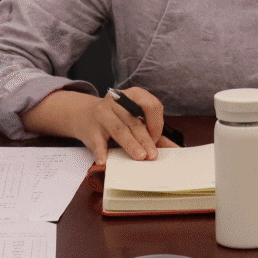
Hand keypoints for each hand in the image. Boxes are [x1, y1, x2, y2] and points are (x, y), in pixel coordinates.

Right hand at [24, 87, 167, 168]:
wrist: (82, 115)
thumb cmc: (116, 118)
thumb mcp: (133, 119)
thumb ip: (153, 132)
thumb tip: (174, 149)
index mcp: (133, 95)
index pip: (151, 105)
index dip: (156, 123)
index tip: (156, 139)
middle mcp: (117, 101)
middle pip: (135, 121)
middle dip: (146, 139)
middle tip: (153, 155)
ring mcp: (102, 113)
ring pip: (119, 129)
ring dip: (130, 144)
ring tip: (139, 157)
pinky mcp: (90, 129)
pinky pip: (97, 141)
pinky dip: (101, 152)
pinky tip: (105, 161)